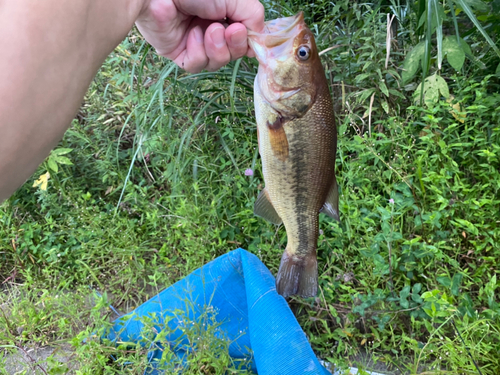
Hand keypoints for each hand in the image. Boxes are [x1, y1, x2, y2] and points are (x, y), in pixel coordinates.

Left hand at [136, 0, 264, 72]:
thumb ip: (254, 17)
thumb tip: (258, 41)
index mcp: (225, 14)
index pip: (245, 38)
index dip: (250, 43)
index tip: (251, 40)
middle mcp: (212, 29)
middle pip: (234, 53)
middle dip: (235, 45)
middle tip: (229, 30)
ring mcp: (195, 43)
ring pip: (217, 62)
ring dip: (217, 48)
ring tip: (208, 29)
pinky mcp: (179, 54)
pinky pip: (197, 65)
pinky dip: (198, 51)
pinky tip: (191, 35)